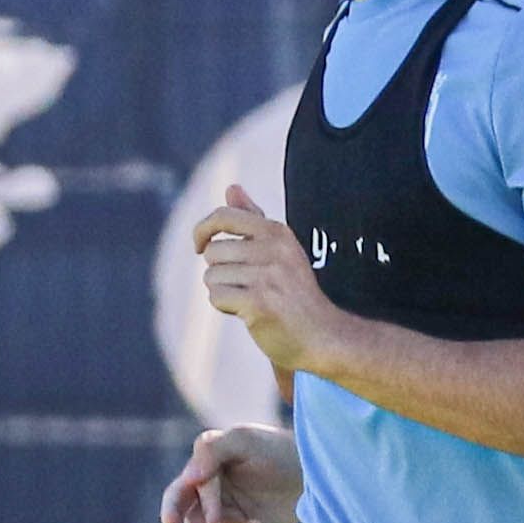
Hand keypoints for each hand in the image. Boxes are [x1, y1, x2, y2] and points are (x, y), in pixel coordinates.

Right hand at [162, 423, 301, 522]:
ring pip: (201, 522)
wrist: (315, 471)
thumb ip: (212, 450)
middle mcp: (210, 483)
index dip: (198, 490)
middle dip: (174, 514)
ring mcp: (225, 505)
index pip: (191, 480)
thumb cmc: (277, 449)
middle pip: (182, 501)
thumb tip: (189, 477)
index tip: (203, 494)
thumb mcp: (245, 440)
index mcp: (206, 460)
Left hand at [195, 183, 332, 373]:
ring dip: (223, 291)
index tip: (201, 246)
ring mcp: (267, 276)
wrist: (323, 335)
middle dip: (220, 272)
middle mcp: (274, 250)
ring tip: (250, 299)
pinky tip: (249, 312)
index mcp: (278, 232)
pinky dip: (226, 307)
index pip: (224, 216)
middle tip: (246, 286)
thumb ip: (253, 219)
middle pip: (213, 252)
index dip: (203, 229)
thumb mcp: (280, 249)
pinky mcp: (259, 303)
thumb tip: (232, 187)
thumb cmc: (296, 293)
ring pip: (211, 277)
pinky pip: (217, 297)